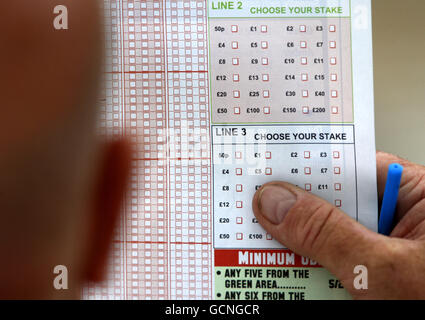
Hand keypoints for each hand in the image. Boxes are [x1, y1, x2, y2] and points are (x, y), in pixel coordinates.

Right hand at [252, 151, 424, 298]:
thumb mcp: (384, 270)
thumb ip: (328, 234)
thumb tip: (275, 202)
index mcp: (419, 196)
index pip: (353, 168)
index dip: (308, 168)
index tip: (266, 172)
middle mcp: (401, 218)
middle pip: (334, 204)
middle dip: (296, 213)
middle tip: (254, 214)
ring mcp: (387, 250)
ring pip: (330, 237)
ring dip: (301, 247)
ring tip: (267, 248)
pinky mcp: (376, 276)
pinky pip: (334, 264)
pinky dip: (312, 271)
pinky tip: (292, 275)